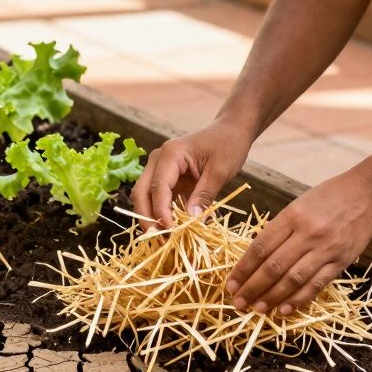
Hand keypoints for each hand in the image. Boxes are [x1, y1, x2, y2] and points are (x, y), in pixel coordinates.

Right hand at [131, 117, 254, 227]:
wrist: (230, 132)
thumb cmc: (227, 145)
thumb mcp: (220, 171)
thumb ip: (204, 195)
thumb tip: (191, 221)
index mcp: (170, 154)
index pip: (158, 187)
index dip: (161, 211)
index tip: (170, 230)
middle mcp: (158, 160)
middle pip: (142, 193)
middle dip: (147, 218)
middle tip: (159, 240)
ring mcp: (160, 169)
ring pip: (146, 198)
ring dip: (152, 218)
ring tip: (165, 239)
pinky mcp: (167, 180)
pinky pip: (158, 200)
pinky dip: (162, 215)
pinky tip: (172, 231)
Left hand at [227, 168, 371, 314]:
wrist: (368, 194)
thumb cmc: (330, 197)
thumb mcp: (299, 204)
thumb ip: (280, 229)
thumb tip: (257, 256)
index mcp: (292, 216)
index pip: (260, 247)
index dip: (243, 269)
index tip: (231, 284)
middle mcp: (307, 233)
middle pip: (273, 266)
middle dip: (252, 287)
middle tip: (238, 302)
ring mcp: (325, 249)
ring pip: (293, 279)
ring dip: (272, 297)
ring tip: (257, 309)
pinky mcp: (341, 261)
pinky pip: (317, 284)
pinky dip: (299, 299)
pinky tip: (285, 310)